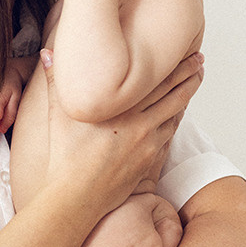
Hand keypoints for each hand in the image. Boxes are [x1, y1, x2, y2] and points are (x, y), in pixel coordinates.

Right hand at [41, 47, 203, 214]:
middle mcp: (137, 122)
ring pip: (175, 112)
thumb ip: (55, 80)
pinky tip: (180, 110)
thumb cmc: (64, 155)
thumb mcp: (57, 114)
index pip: (156, 79)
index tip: (188, 51)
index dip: (176, 64)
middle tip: (199, 60)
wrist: (76, 195)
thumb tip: (46, 52)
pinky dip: (177, 117)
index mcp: (118, 107)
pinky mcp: (149, 158)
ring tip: (196, 78)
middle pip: (173, 92)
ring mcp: (146, 141)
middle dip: (189, 74)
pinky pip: (169, 132)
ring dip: (187, 94)